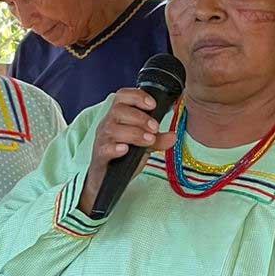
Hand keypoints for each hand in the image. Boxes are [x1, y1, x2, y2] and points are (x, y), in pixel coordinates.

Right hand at [76, 88, 176, 214]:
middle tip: (155, 128)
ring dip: (134, 132)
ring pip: (112, 128)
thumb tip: (174, 135)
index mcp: (117, 117)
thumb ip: (158, 139)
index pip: (122, 96)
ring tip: (149, 140)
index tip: (153, 104)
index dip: (137, 96)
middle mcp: (107, 124)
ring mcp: (102, 140)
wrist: (107, 179)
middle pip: (118, 111)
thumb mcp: (144, 145)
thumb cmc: (124, 156)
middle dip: (140, 117)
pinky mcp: (100, 156)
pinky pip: (105, 148)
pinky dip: (116, 148)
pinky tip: (126, 149)